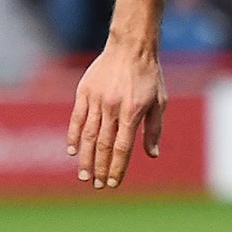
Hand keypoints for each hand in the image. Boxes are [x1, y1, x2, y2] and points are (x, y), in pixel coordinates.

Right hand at [69, 43, 165, 188]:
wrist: (131, 46)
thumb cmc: (148, 76)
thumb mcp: (159, 102)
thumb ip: (154, 129)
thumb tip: (152, 155)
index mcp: (132, 112)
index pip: (123, 147)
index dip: (117, 167)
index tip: (113, 183)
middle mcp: (113, 108)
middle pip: (104, 145)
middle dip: (100, 168)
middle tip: (96, 185)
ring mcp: (96, 99)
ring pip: (88, 135)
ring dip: (85, 158)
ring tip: (84, 175)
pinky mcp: (84, 92)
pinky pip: (76, 118)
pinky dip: (73, 135)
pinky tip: (71, 151)